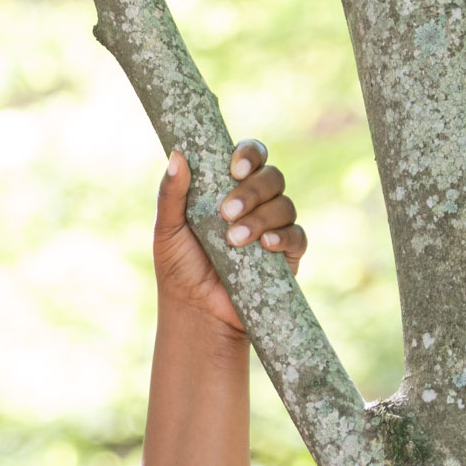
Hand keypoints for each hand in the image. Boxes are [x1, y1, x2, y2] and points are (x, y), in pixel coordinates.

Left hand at [152, 138, 305, 336]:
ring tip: (234, 240)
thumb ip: (171, 193)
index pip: (250, 156)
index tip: (234, 168)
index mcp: (228, 188)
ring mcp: (273, 227)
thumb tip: (178, 154)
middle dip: (252, 190)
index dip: (249, 153)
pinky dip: (283, 237)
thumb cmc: (179, 268)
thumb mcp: (167, 229)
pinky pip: (297, 236)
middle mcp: (255, 203)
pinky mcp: (287, 255)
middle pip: (272, 177)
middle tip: (226, 212)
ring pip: (284, 205)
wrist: (196, 312)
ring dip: (260, 218)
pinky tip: (265, 245)